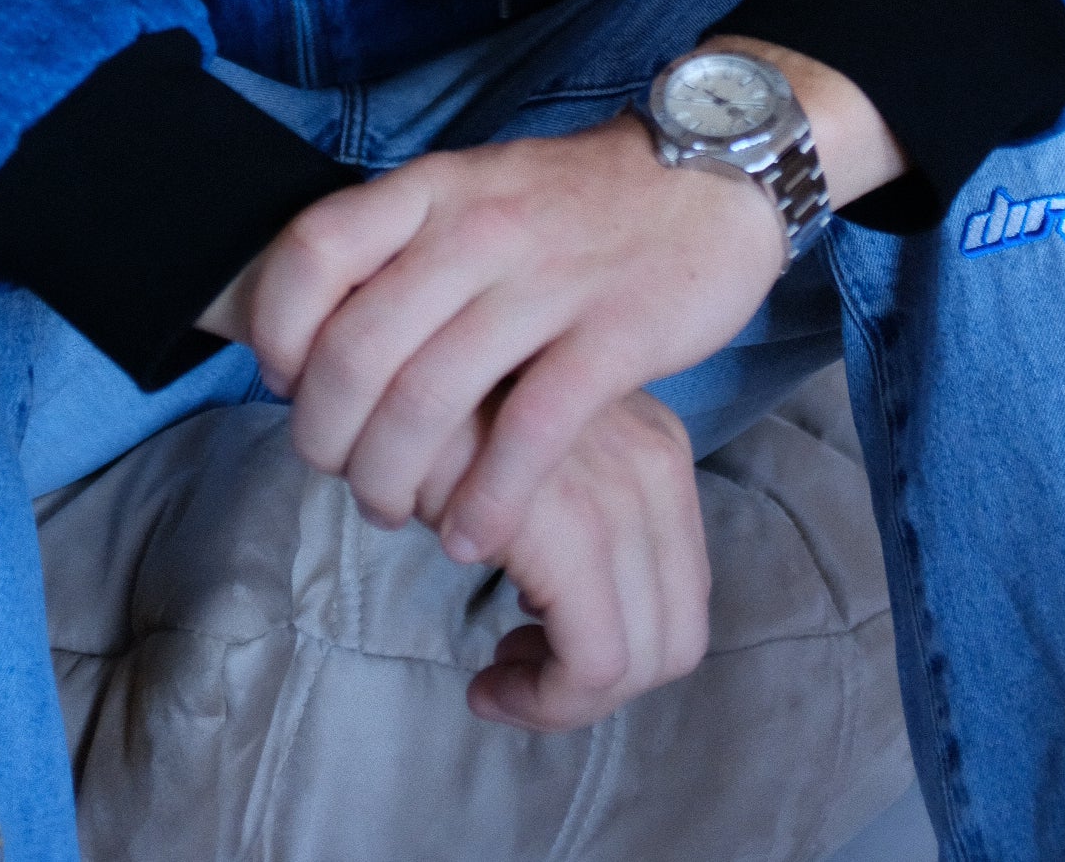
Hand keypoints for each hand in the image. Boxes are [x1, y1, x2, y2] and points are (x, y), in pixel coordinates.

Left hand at [203, 43, 901, 570]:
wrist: (708, 173)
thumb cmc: (571, 203)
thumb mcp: (472, 190)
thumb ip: (399, 245)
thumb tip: (308, 333)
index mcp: (433, 188)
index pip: (314, 250)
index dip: (277, 327)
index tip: (281, 379)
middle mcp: (478, 229)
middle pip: (358, 349)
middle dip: (327, 434)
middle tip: (335, 470)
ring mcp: (547, 281)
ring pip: (429, 400)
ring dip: (392, 478)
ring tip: (393, 510)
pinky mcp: (614, 337)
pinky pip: (528, 434)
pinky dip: (487, 500)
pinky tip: (472, 534)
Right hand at [433, 387, 710, 732]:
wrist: (383, 361)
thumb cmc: (439, 410)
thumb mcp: (525, 452)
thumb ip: (570, 510)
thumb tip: (556, 612)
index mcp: (656, 445)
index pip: (681, 592)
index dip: (624, 649)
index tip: (539, 651)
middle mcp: (654, 466)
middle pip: (677, 634)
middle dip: (600, 687)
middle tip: (519, 680)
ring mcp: (620, 495)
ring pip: (642, 662)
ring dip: (565, 701)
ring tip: (496, 686)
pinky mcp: (573, 531)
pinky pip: (592, 666)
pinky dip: (543, 702)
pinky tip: (484, 688)